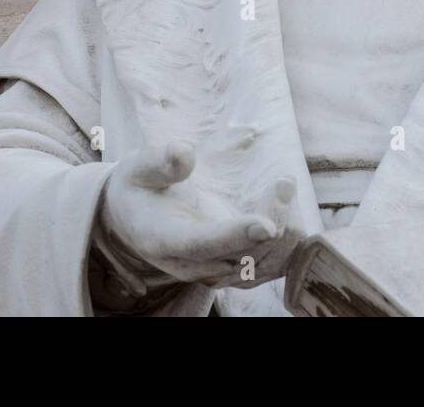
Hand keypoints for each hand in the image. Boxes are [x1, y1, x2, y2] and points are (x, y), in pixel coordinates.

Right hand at [98, 141, 298, 290]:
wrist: (134, 218)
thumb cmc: (140, 187)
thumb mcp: (137, 166)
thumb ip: (159, 160)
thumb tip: (184, 153)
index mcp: (162, 239)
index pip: (200, 243)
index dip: (234, 236)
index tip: (266, 225)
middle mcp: (189, 264)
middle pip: (240, 256)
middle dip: (271, 220)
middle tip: (283, 182)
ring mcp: (212, 271)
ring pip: (260, 267)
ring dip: (283, 232)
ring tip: (284, 189)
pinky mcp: (231, 269)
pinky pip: (267, 267)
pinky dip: (286, 245)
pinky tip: (288, 210)